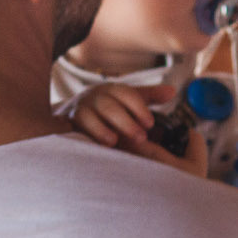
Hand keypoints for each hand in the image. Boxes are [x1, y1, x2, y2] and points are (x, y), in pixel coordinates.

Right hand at [70, 83, 207, 176]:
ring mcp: (78, 110)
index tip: (150, 124)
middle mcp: (94, 98)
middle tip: (141, 138)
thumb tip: (171, 91)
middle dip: (125, 122)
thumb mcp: (130, 99)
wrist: (73, 112)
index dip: (139, 108)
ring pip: (86, 117)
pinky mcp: (66, 124)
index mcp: (112, 90)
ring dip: (100, 129)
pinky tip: (93, 147)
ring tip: (113, 142)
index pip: (126, 94)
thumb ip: (150, 96)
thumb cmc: (111, 106)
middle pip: (108, 106)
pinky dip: (81, 136)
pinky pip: (69, 129)